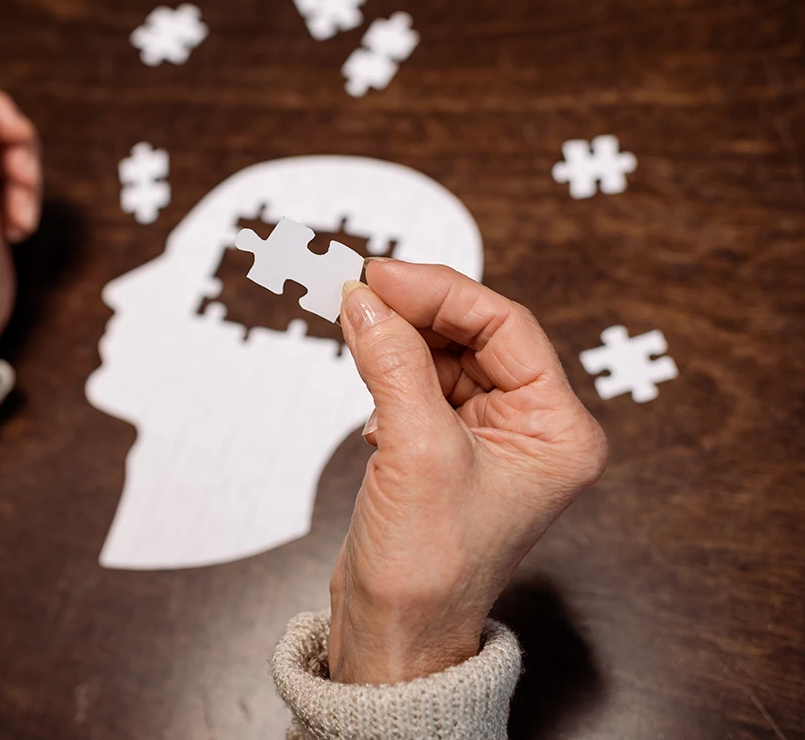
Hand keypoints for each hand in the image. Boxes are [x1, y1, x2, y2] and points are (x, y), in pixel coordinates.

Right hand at [329, 261, 606, 683]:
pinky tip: (370, 397)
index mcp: (557, 430)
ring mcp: (486, 439)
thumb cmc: (428, 569)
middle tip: (359, 290)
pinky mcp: (444, 449)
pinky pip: (418, 385)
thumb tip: (363, 299)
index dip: (442, 292)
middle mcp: (531, 430)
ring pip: (441, 357)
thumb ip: (392, 363)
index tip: (382, 275)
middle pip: (473, 336)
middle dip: (415, 312)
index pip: (506, 328)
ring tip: (355, 328)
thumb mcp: (416, 451)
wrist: (392, 637)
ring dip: (397, 341)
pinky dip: (388, 375)